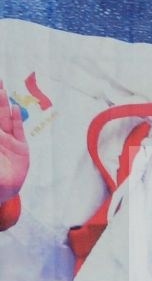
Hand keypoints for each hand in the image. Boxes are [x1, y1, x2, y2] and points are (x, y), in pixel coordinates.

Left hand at [0, 83, 28, 205]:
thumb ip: (1, 137)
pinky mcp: (20, 149)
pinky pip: (18, 131)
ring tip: (1, 89)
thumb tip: (11, 116)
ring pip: (4, 118)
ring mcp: (7, 141)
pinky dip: (16, 120)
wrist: (2, 191)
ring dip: (2, 104)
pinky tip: (14, 108)